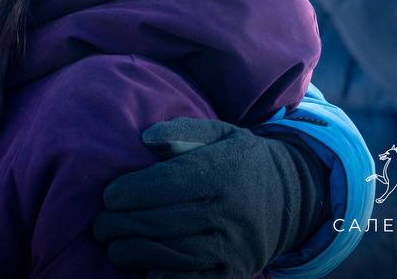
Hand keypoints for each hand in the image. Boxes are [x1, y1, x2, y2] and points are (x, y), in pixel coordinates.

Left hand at [93, 118, 326, 278]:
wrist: (296, 200)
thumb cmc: (242, 162)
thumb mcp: (221, 133)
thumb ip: (182, 131)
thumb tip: (145, 138)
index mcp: (223, 172)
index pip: (166, 184)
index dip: (130, 192)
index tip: (108, 197)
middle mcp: (230, 211)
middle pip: (162, 221)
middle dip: (121, 225)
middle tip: (100, 225)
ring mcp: (235, 246)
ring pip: (172, 254)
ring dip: (133, 254)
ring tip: (113, 247)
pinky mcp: (236, 272)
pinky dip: (162, 277)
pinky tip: (142, 270)